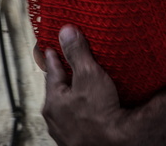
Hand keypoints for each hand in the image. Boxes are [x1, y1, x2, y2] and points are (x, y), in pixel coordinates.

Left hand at [43, 25, 123, 145]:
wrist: (114, 144)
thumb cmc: (99, 113)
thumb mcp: (88, 74)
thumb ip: (77, 53)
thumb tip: (66, 31)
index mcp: (53, 101)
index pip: (51, 73)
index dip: (53, 59)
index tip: (50, 49)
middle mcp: (56, 119)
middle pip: (57, 92)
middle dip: (62, 79)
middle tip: (65, 67)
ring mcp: (66, 133)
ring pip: (66, 109)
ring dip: (72, 98)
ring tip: (80, 89)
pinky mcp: (79, 141)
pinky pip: (77, 121)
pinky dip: (81, 112)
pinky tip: (90, 111)